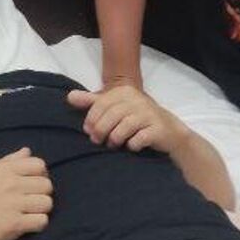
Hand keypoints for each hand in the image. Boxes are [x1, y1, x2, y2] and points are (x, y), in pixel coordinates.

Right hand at [0, 147, 52, 239]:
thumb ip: (9, 161)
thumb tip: (27, 151)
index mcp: (5, 170)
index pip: (39, 165)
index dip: (40, 175)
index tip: (31, 184)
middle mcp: (12, 184)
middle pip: (47, 186)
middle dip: (41, 194)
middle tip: (29, 201)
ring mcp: (14, 204)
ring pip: (47, 204)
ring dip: (41, 210)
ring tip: (28, 214)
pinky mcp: (15, 224)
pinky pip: (42, 221)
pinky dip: (37, 224)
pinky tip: (26, 224)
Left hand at [66, 85, 190, 152]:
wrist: (169, 132)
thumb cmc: (137, 119)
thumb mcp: (115, 107)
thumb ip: (92, 102)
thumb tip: (69, 96)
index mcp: (125, 92)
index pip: (101, 104)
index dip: (91, 119)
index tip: (88, 131)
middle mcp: (138, 100)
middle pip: (111, 116)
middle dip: (100, 131)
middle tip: (98, 141)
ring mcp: (149, 114)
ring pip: (123, 128)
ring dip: (114, 139)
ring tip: (113, 144)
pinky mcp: (158, 130)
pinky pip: (138, 139)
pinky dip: (131, 145)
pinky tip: (131, 146)